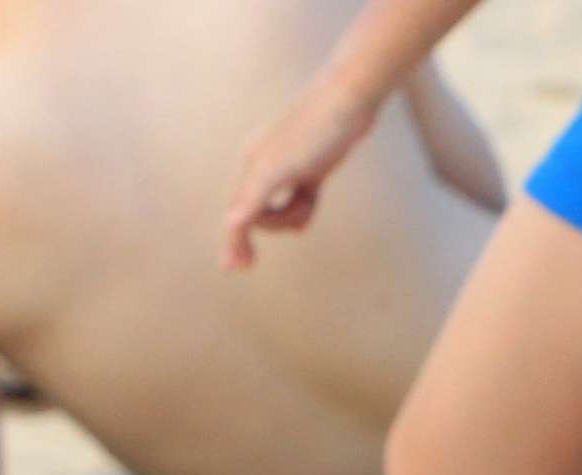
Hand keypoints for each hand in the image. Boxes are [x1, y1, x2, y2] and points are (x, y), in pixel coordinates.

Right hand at [224, 83, 381, 267]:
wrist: (350, 98)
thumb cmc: (315, 131)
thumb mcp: (283, 166)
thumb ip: (256, 195)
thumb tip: (231, 222)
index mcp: (253, 166)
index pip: (236, 212)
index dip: (233, 241)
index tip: (233, 270)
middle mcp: (264, 166)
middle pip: (256, 214)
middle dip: (267, 228)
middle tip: (266, 249)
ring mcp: (288, 167)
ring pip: (279, 209)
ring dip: (291, 216)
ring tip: (309, 205)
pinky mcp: (311, 168)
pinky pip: (298, 199)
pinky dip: (303, 209)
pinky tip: (311, 206)